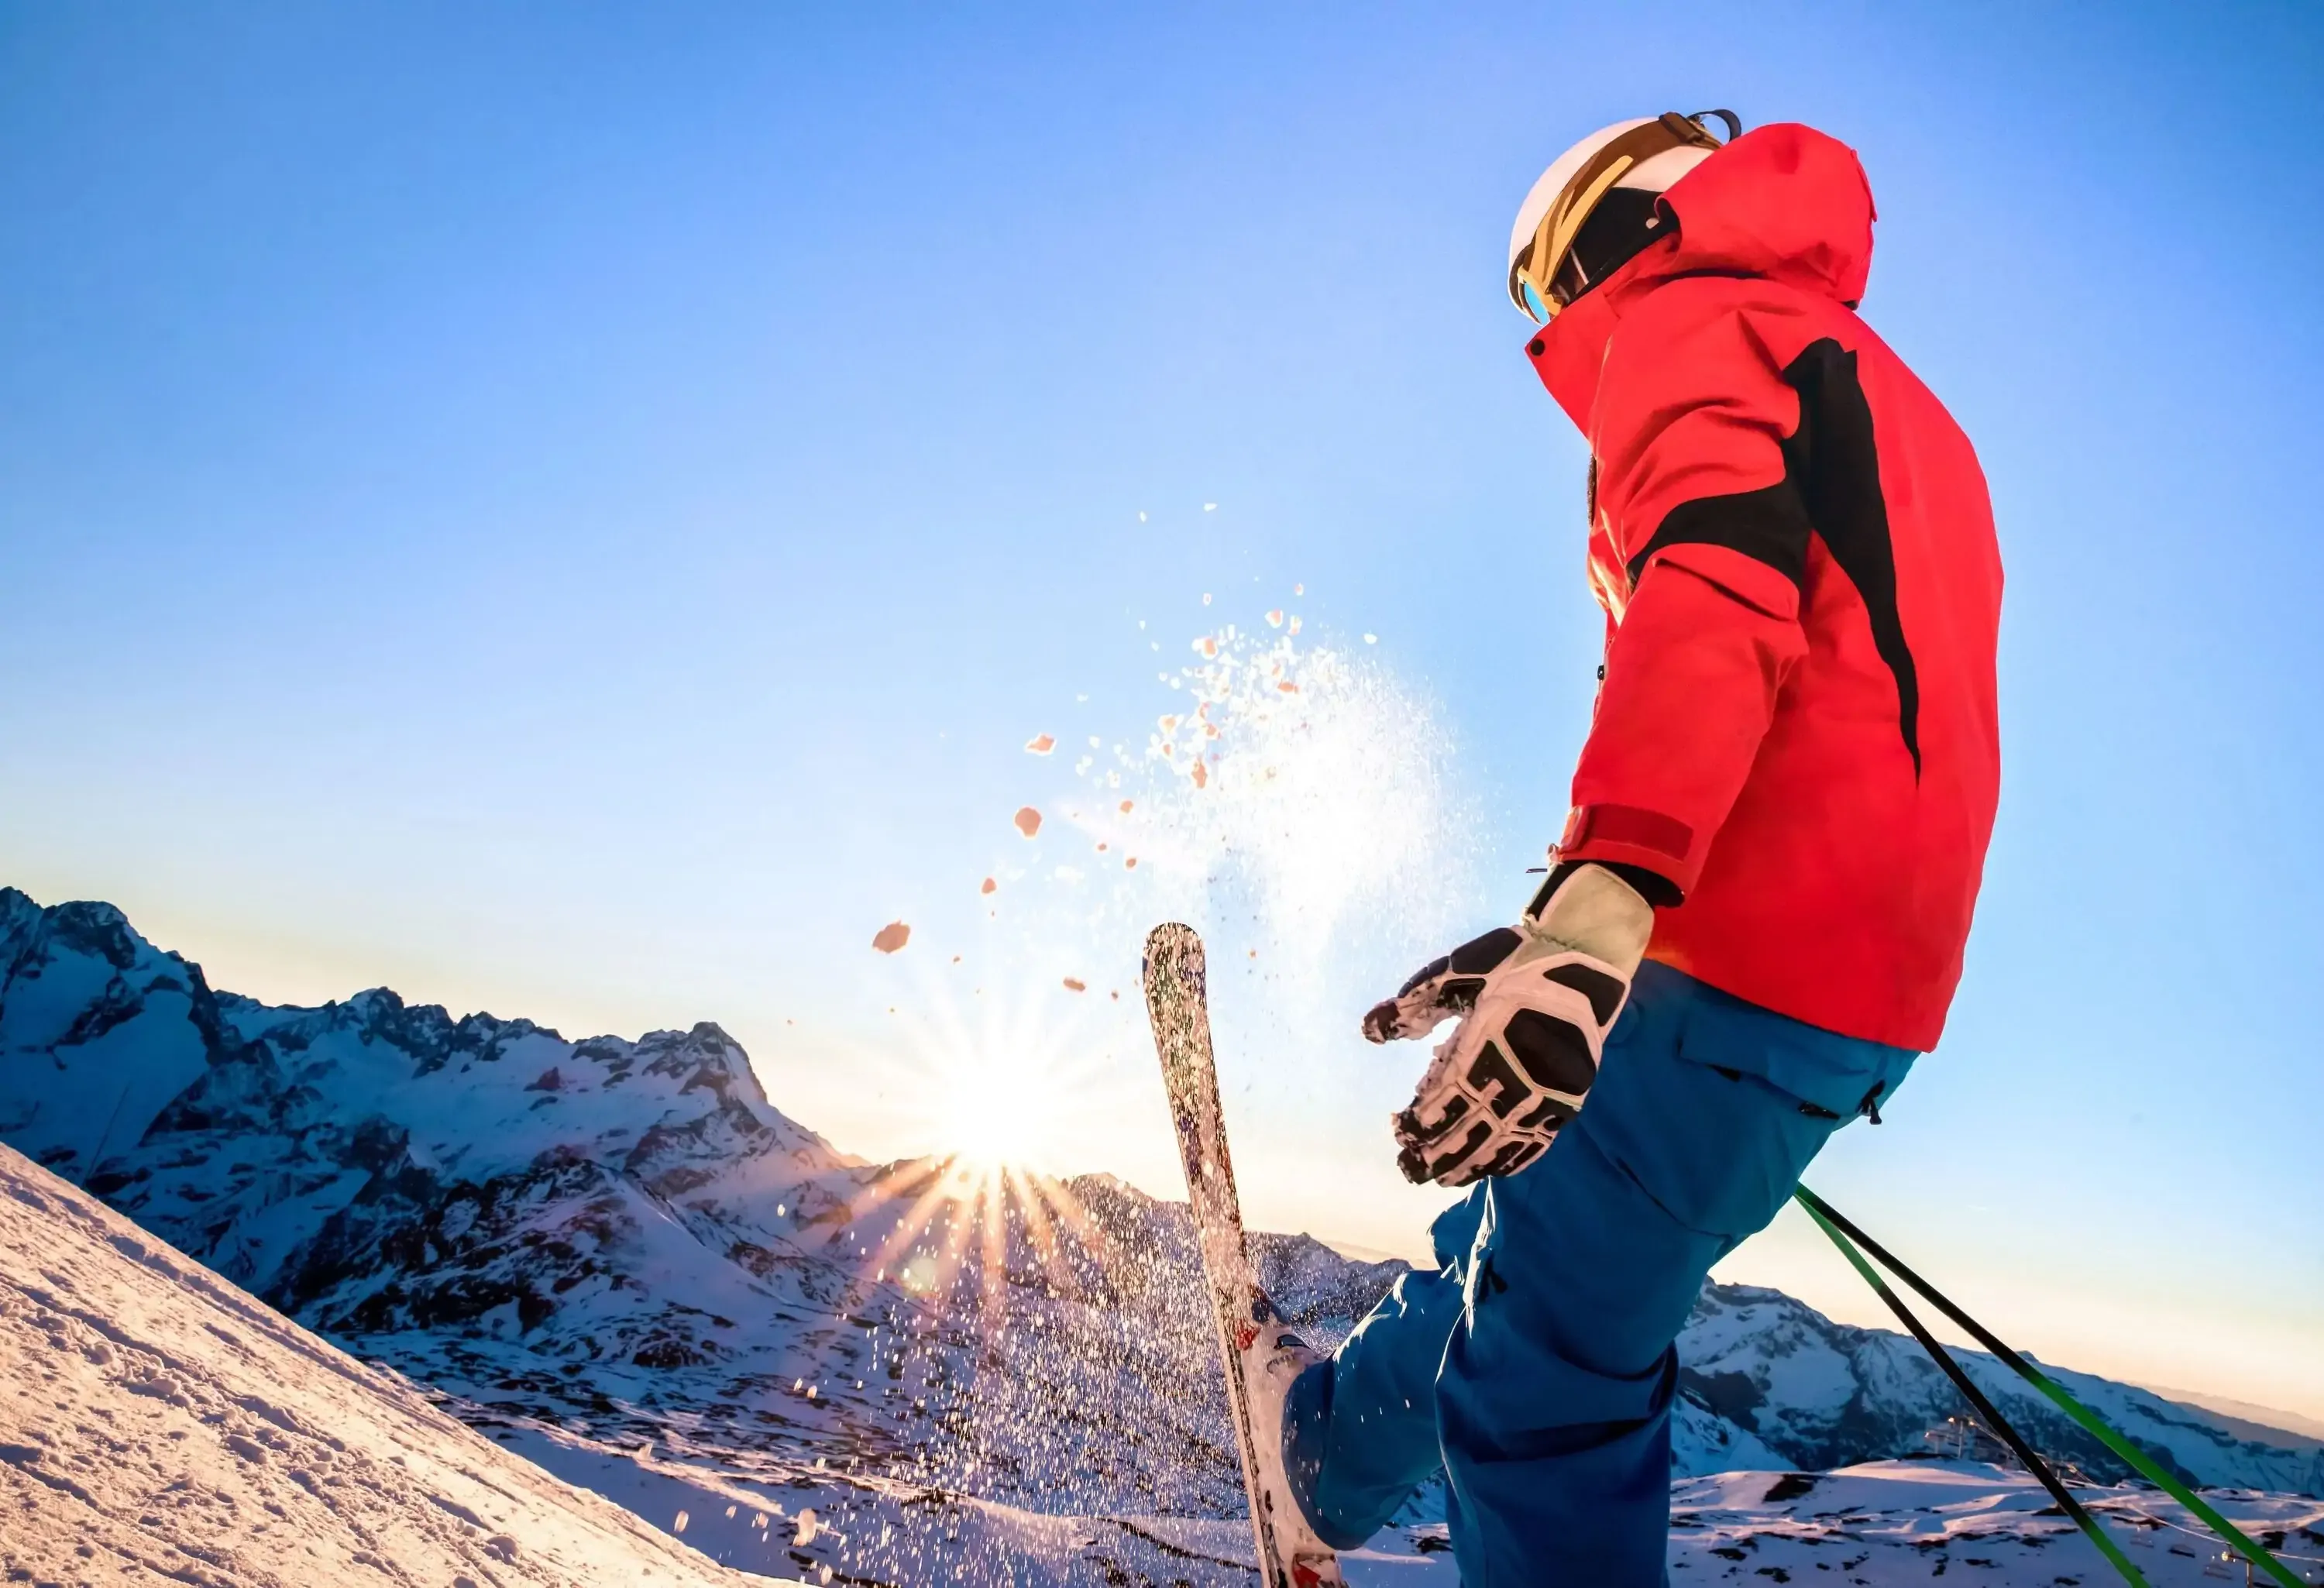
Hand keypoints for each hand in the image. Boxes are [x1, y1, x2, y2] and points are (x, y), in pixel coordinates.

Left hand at [1364, 863, 1653, 1185]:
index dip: (1423, 1120)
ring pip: (1505, 1139)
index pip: (1449, 1096)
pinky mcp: (1571, 1097)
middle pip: (1474, 1126)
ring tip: (1446, 1179)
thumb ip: (1415, 1002)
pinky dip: (1514, 1157)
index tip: (1399, 1132)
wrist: (1586, 955)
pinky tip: (1494, 1169)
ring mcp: (1549, 1090)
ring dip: (1473, 1162)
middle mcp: (1521, 1073)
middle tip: (1411, 1170)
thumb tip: (1369, 1032)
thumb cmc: (1515, 959)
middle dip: (1439, 1152)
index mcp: (1488, 1040)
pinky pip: (1539, 1139)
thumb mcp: (1457, 969)